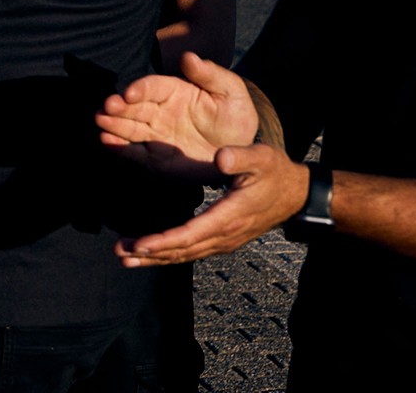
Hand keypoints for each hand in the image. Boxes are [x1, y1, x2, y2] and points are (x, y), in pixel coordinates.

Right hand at [96, 52, 262, 180]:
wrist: (241, 151)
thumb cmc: (235, 115)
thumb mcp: (230, 90)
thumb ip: (210, 73)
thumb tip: (188, 56)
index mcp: (174, 91)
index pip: (151, 86)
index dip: (139, 88)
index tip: (129, 93)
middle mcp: (159, 111)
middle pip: (133, 107)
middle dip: (118, 106)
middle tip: (107, 107)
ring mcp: (155, 134)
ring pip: (129, 127)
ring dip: (112, 124)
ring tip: (100, 121)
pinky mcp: (154, 158)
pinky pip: (134, 152)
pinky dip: (119, 147)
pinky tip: (107, 141)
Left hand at [115, 143, 310, 266]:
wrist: (295, 194)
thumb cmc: (276, 173)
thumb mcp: (262, 159)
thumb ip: (241, 157)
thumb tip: (220, 158)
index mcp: (230, 215)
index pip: (191, 234)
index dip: (164, 241)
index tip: (140, 244)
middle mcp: (225, 234)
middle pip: (183, 250)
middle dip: (151, 254)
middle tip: (120, 254)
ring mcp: (224, 240)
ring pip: (186, 254)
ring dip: (155, 257)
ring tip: (126, 258)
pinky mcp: (222, 239)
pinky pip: (192, 250)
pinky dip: (169, 254)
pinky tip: (150, 254)